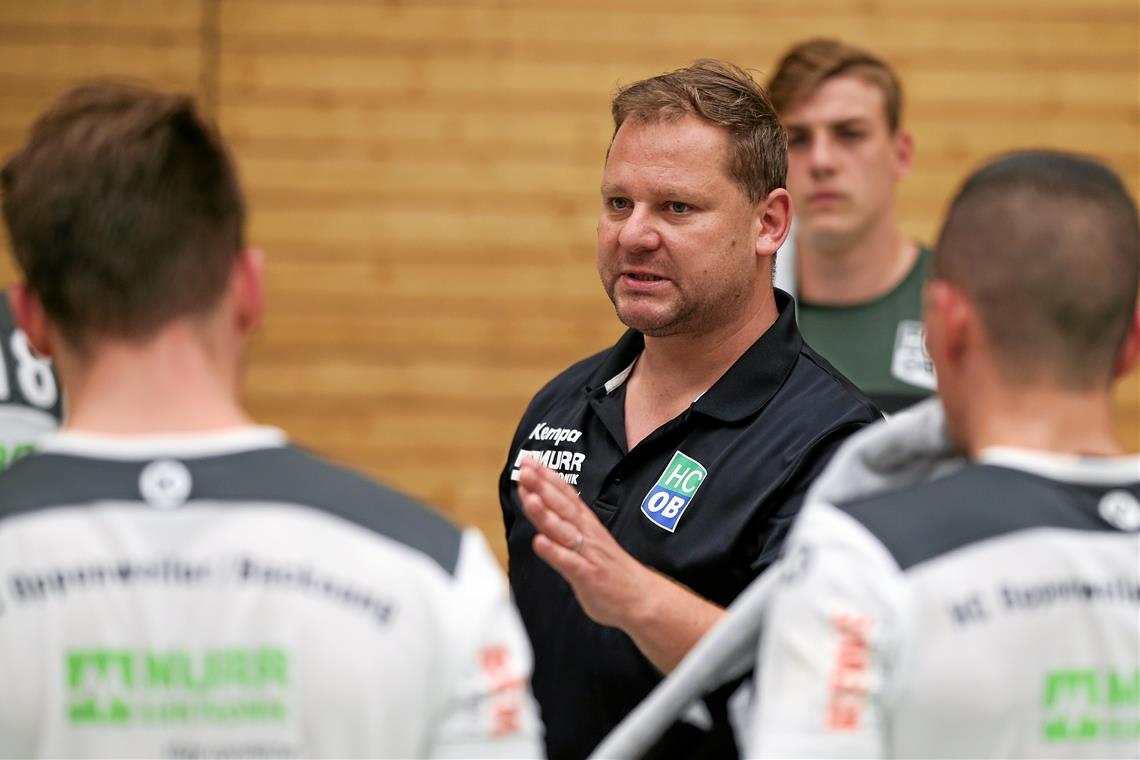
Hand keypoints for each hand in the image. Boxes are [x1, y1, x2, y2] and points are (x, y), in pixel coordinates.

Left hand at [515, 457, 653, 629]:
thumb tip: (548, 509)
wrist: (643, 599)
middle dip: (542, 486)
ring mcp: (588, 554)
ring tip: (529, 498)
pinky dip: (554, 552)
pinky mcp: (589, 576)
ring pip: (563, 531)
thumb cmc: (612, 572)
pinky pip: (569, 562)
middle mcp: (587, 534)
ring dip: (546, 514)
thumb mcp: (589, 541)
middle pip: (562, 506)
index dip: (546, 477)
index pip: (565, 495)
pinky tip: (539, 543)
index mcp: (587, 525)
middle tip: (525, 468)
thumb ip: (568, 527)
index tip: (529, 460)